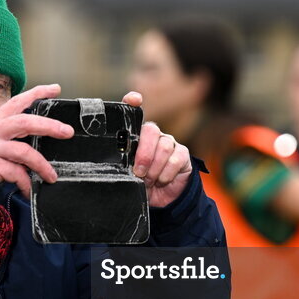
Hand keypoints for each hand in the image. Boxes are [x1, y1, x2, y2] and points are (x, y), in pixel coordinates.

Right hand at [0, 84, 73, 197]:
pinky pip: (16, 173)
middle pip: (24, 122)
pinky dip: (26, 183)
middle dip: (49, 126)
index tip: (55, 89)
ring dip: (42, 165)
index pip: (17, 102)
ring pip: (24, 151)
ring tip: (52, 176)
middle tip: (67, 131)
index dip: (36, 94)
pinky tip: (29, 191)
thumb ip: (12, 140)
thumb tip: (41, 143)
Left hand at [123, 91, 192, 207]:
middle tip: (139, 172)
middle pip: (151, 131)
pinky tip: (162, 180)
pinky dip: (167, 173)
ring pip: (164, 147)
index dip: (133, 102)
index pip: (134, 113)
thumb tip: (115, 165)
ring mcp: (169, 143)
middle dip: (144, 153)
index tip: (133, 99)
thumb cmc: (140, 184)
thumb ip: (123, 165)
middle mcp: (154, 136)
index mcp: (136, 137)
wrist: (161, 200)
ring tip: (150, 180)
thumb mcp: (127, 176)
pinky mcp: (183, 154)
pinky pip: (176, 159)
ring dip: (155, 168)